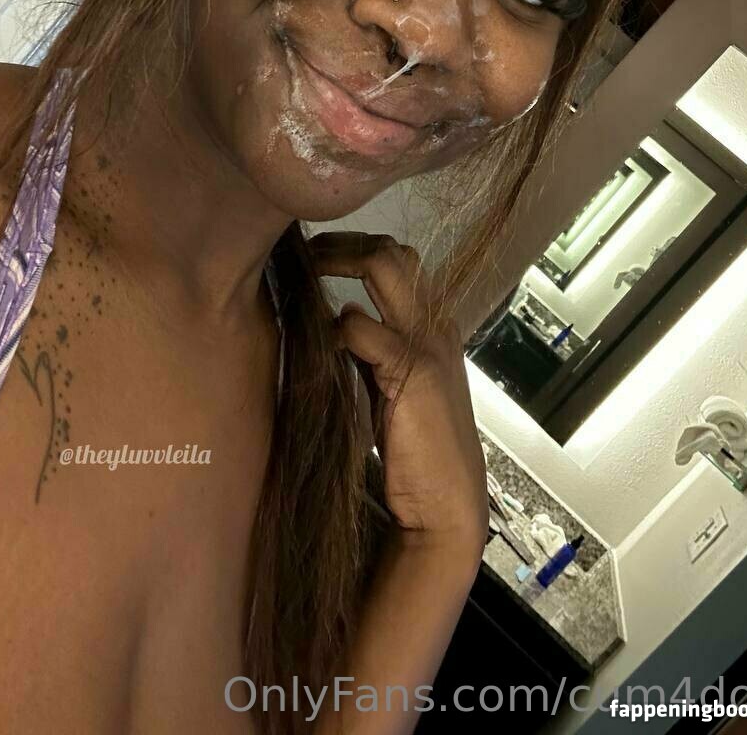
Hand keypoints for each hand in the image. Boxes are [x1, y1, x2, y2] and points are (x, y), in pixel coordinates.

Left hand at [307, 231, 488, 566]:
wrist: (445, 503)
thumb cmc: (416, 449)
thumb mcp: (391, 385)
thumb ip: (370, 350)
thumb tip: (334, 318)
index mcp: (434, 325)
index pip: (399, 258)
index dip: (353, 248)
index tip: (313, 256)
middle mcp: (436, 322)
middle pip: (393, 248)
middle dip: (341, 243)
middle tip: (301, 255)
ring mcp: (428, 342)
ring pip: (385, 265)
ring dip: (335, 261)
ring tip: (303, 273)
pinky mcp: (412, 370)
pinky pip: (361, 327)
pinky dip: (333, 327)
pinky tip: (317, 342)